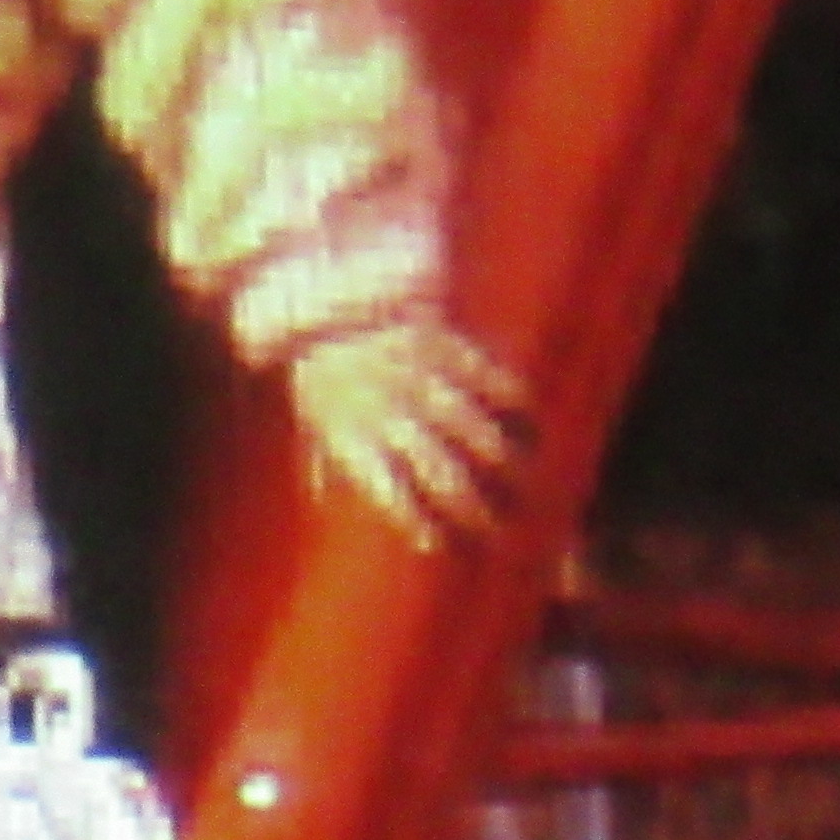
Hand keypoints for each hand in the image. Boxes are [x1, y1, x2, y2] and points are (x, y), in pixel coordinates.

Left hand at [286, 314, 530, 547]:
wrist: (323, 296)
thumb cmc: (321, 365)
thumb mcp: (312, 413)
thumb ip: (322, 457)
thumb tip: (322, 495)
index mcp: (352, 434)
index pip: (390, 491)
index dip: (416, 521)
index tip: (436, 543)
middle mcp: (385, 408)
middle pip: (438, 469)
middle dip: (470, 504)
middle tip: (494, 525)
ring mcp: (412, 372)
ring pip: (465, 423)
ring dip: (499, 456)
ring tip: (521, 476)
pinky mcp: (434, 338)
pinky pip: (480, 371)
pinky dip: (508, 396)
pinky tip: (527, 417)